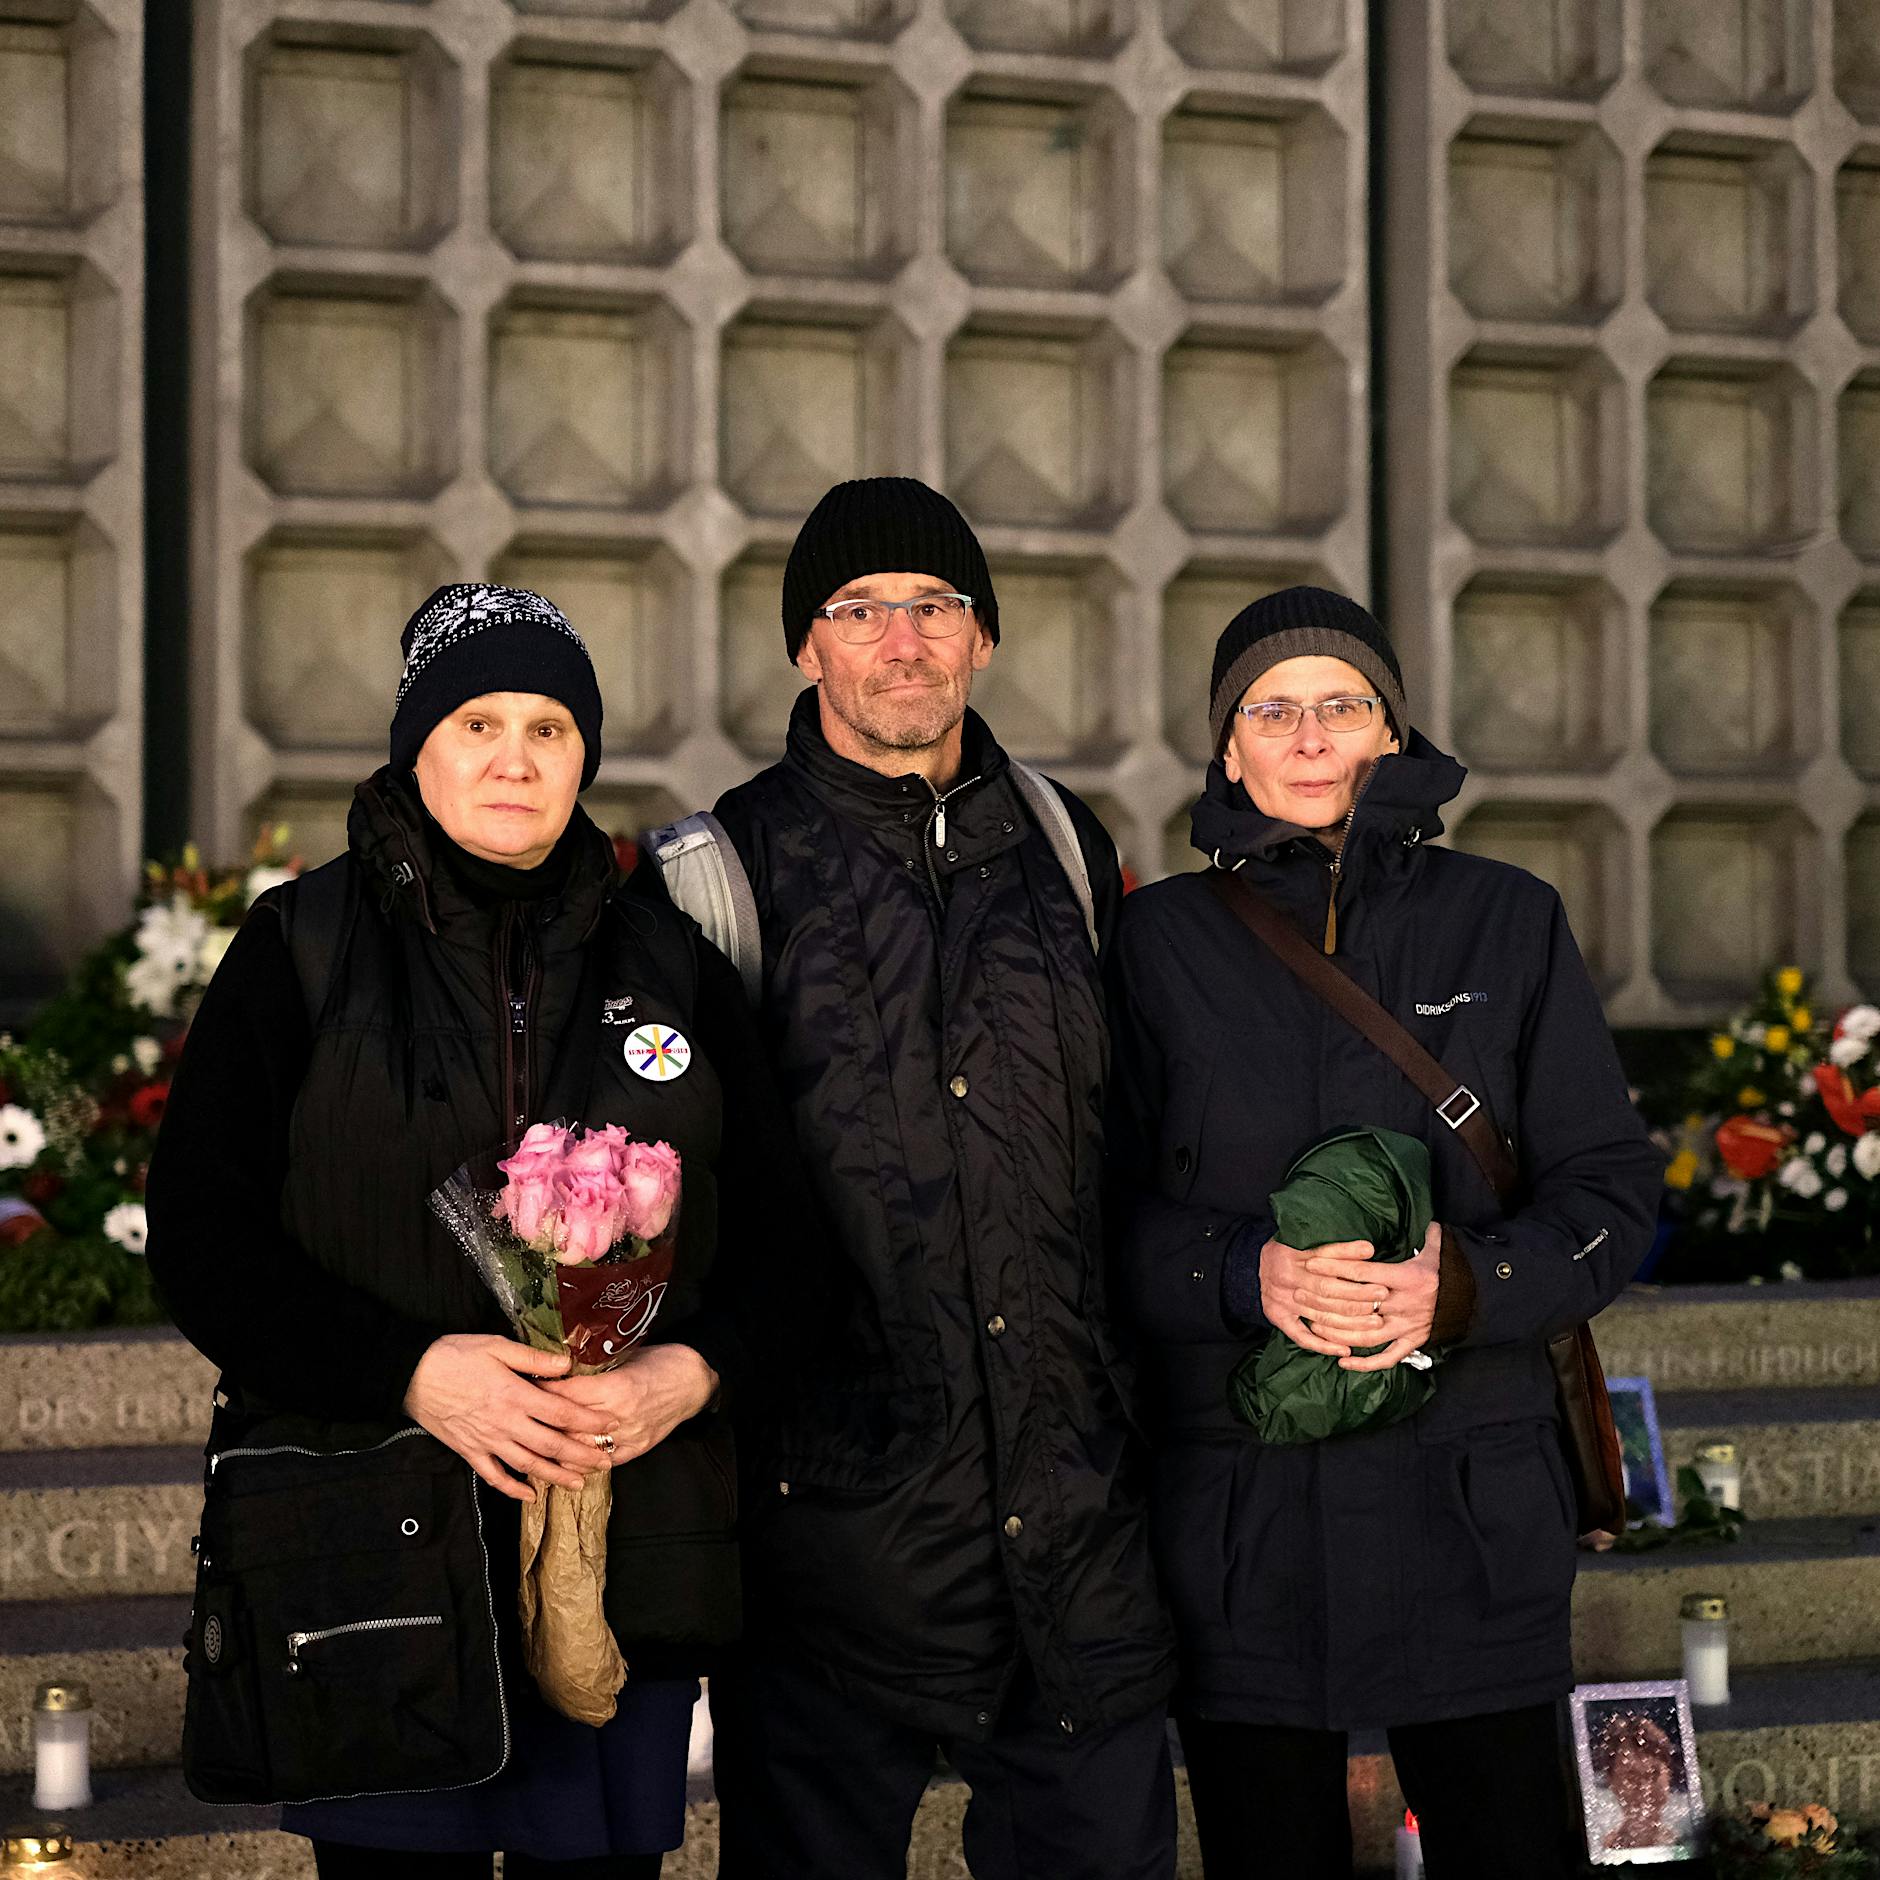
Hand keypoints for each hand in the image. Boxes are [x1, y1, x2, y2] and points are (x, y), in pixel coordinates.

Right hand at [404, 1334, 616, 1501]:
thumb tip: (567, 1365)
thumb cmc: (454, 1355)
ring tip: (578, 1483)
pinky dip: (513, 1488)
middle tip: (606, 1461)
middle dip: (581, 1455)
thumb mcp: (497, 1346)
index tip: (610, 1425)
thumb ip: (534, 1359)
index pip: (562, 1413)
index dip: (589, 1422)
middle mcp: (505, 1423)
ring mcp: (486, 1441)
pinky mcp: (468, 1451)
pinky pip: (494, 1476)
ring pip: (527, 1465)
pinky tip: (529, 1495)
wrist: (410, 1374)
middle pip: (551, 1445)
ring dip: (555, 1476)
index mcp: (515, 1396)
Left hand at [540, 1343, 718, 1465]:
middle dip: (541, 1418)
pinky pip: (600, 1463)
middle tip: (518, 1414)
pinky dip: (579, 1462)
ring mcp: (628, 1437)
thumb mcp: (626, 1357)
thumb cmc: (661, 1362)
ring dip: (555, 1446)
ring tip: (530, 1441)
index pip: (567, 1394)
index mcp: (617, 1387)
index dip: (543, 1390)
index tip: (524, 1385)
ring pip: (580, 1449)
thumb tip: (560, 1367)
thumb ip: (595, 1367)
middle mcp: (620, 1417)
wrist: (695, 1381)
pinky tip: (559, 1461)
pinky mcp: (635, 1450)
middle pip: (569, 1424)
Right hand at [1259, 1236, 1374, 1357]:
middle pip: (1327, 1291)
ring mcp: (1280, 1300)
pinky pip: (1301, 1336)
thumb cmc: (1287, 1250)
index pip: (1329, 1266)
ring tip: (1375, 1323)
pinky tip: (1344, 1350)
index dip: (1354, 1272)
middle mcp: (1285, 1278)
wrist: (1252, 1263)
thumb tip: (1369, 1248)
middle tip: (1382, 1299)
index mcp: (1293, 1255)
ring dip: (1350, 1322)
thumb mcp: (1306, 1240)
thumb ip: (1336, 1247)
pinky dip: (1323, 1345)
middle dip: (1358, 1296)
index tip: (1379, 1278)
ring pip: (1319, 1315)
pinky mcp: (1277, 1317)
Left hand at [1301, 1220, 1441, 1373]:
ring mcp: (1407, 1327)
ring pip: (1366, 1334)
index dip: (1335, 1266)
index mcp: (1406, 1278)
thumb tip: (1426, 1218)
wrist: (1476, 1302)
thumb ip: (1428, 1235)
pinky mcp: (1413, 1343)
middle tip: (1300, 1294)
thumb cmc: (1450, 1273)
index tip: (1311, 1262)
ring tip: (1314, 1325)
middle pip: (1357, 1304)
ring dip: (1338, 1331)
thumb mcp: (1439, 1251)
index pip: (1363, 1272)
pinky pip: (1387, 1358)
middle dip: (1326, 1300)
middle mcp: (1404, 1304)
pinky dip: (1365, 1364)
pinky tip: (1343, 1362)